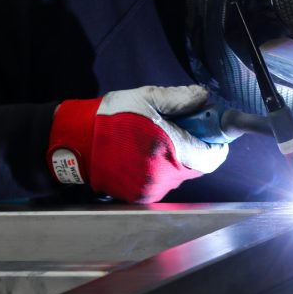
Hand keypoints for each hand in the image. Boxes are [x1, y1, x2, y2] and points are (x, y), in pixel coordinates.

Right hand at [47, 84, 227, 202]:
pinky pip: (162, 180)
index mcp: (170, 150)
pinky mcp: (140, 195)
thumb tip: (204, 98)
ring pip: (180, 172)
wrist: (75, 142)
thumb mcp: (146, 98)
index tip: (212, 128)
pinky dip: (161, 165)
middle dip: (195, 144)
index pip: (213, 156)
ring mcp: (152, 189)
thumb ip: (180, 98)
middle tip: (181, 125)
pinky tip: (144, 150)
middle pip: (197, 164)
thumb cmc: (110, 118)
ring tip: (156, 135)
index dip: (217, 142)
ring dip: (177, 155)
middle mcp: (165, 175)